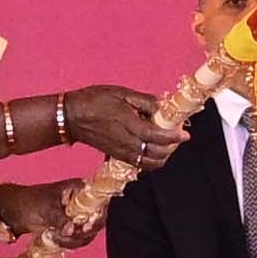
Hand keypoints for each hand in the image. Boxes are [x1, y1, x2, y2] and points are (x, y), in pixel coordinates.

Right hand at [58, 84, 189, 173]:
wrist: (71, 117)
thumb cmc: (95, 101)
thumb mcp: (121, 93)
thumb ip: (144, 101)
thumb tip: (162, 108)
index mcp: (127, 124)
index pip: (155, 136)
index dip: (173, 137)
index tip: (184, 134)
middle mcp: (126, 142)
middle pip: (157, 154)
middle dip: (171, 147)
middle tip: (176, 134)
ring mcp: (122, 152)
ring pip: (150, 163)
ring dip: (163, 156)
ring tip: (167, 142)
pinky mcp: (118, 157)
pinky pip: (141, 165)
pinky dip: (152, 160)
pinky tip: (153, 147)